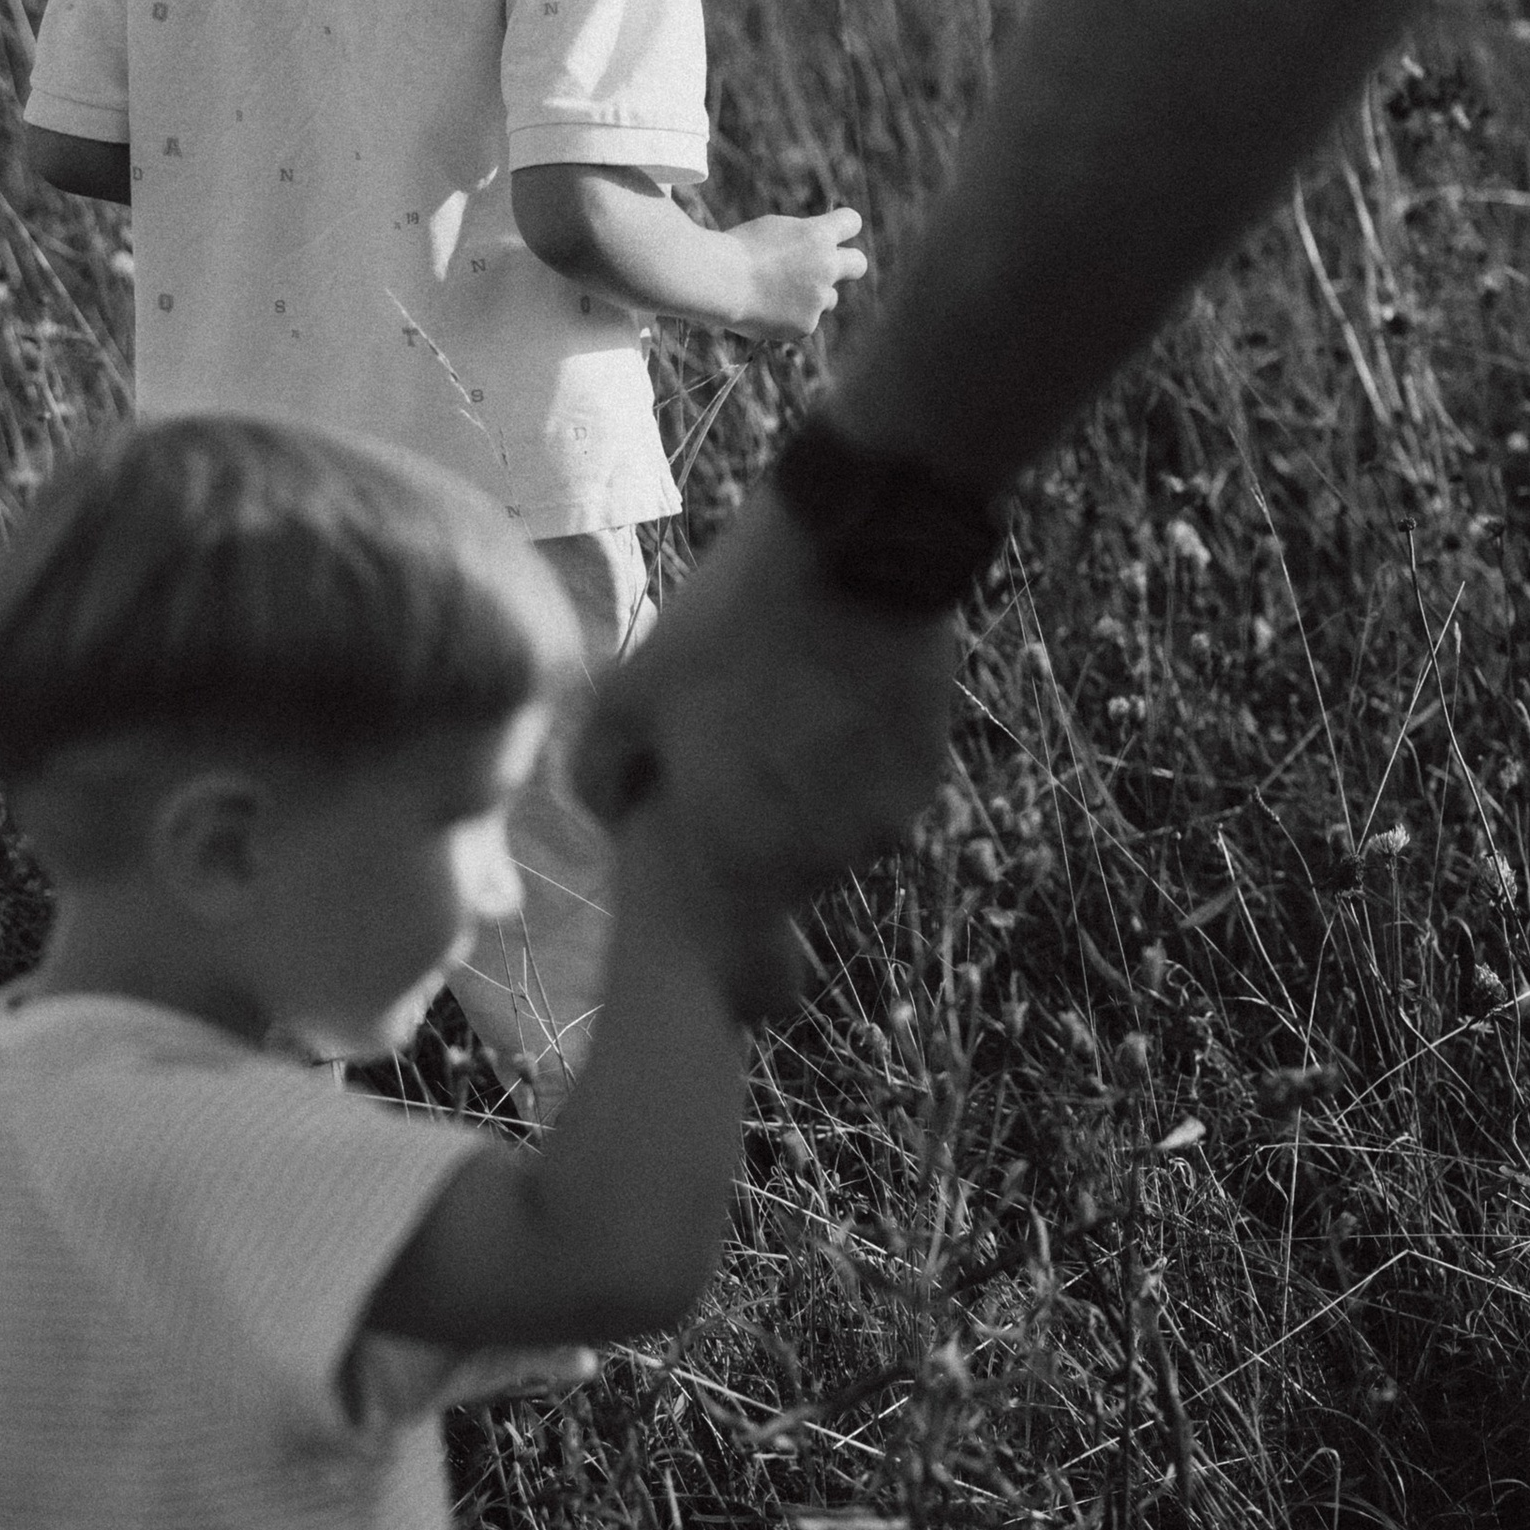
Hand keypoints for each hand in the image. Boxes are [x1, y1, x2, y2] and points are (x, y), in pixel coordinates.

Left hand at [576, 481, 955, 1019]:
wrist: (860, 548)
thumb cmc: (728, 626)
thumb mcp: (628, 692)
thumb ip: (602, 779)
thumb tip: (619, 814)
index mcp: (746, 861)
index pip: (756, 981)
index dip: (738, 977)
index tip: (718, 942)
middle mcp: (827, 860)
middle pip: (787, 889)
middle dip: (754, 847)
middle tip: (722, 766)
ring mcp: (888, 816)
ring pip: (835, 837)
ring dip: (805, 800)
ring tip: (776, 709)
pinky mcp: (928, 767)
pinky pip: (877, 790)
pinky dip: (850, 761)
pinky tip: (826, 689)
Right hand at [726, 208, 866, 340]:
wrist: (720, 282)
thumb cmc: (737, 250)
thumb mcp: (773, 230)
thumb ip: (802, 240)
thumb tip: (816, 250)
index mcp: (818, 235)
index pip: (852, 222)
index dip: (841, 226)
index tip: (830, 231)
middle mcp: (826, 266)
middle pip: (859, 264)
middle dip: (848, 264)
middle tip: (827, 268)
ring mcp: (818, 298)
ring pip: (829, 298)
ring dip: (812, 295)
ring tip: (775, 291)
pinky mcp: (806, 325)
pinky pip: (804, 320)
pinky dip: (788, 317)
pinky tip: (764, 310)